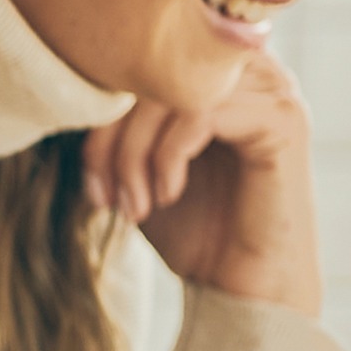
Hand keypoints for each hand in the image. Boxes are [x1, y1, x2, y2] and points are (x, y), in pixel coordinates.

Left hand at [82, 46, 320, 314]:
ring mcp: (272, 89)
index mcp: (213, 72)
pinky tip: (167, 196)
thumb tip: (68, 91)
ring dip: (136, 152)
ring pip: (173, 90)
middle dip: (112, 138)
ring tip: (135, 206)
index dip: (99, 116)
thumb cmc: (192, 229)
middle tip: (106, 197)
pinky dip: (169, 156)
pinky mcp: (283, 119)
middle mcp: (247, 70)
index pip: (138, 61)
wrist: (243, 290)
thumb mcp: (135, 168)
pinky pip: (203, 111)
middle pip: (152, 70)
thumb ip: (113, 122)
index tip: (92, 184)